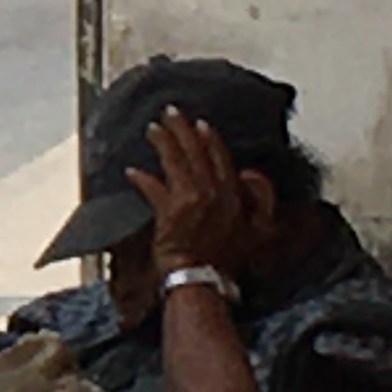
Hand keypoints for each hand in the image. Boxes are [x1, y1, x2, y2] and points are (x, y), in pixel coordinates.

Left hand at [132, 109, 276, 276]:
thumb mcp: (257, 231)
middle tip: (171, 113)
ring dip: (162, 142)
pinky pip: (152, 187)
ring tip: (152, 129)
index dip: (209, 138)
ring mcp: (191, 200)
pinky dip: (141, 178)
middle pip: (196, 152)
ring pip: (175, 162)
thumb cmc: (226, 261)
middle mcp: (213, 192)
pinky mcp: (169, 210)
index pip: (221, 158)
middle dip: (182, 129)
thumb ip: (259, 201)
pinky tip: (131, 170)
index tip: (200, 124)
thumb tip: (251, 175)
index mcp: (234, 195)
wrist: (204, 279)